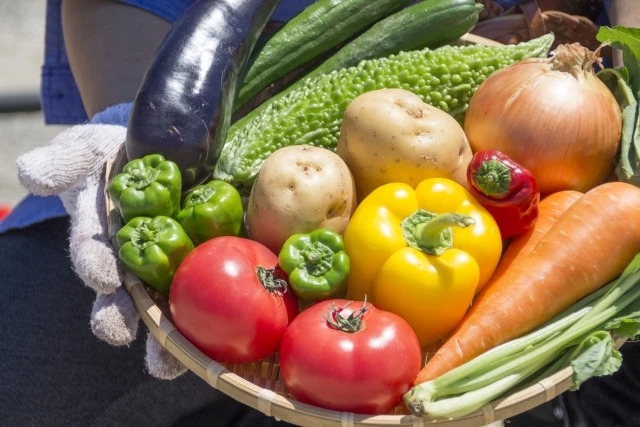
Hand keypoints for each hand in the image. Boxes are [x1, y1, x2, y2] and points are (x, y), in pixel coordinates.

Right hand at [16, 103, 186, 379]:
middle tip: (123, 335)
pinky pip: (208, 297)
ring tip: (165, 363)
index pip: (94, 255)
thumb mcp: (89, 152)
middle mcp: (131, 263)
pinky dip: (206, 327)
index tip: (104, 278)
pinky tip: (213, 347)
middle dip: (121, 318)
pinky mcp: (204, 267)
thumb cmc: (117, 157)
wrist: (162, 156)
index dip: (96, 266)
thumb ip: (63, 163)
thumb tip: (30, 173)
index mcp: (103, 238)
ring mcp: (167, 270)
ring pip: (162, 310)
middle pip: (124, 297)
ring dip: (162, 339)